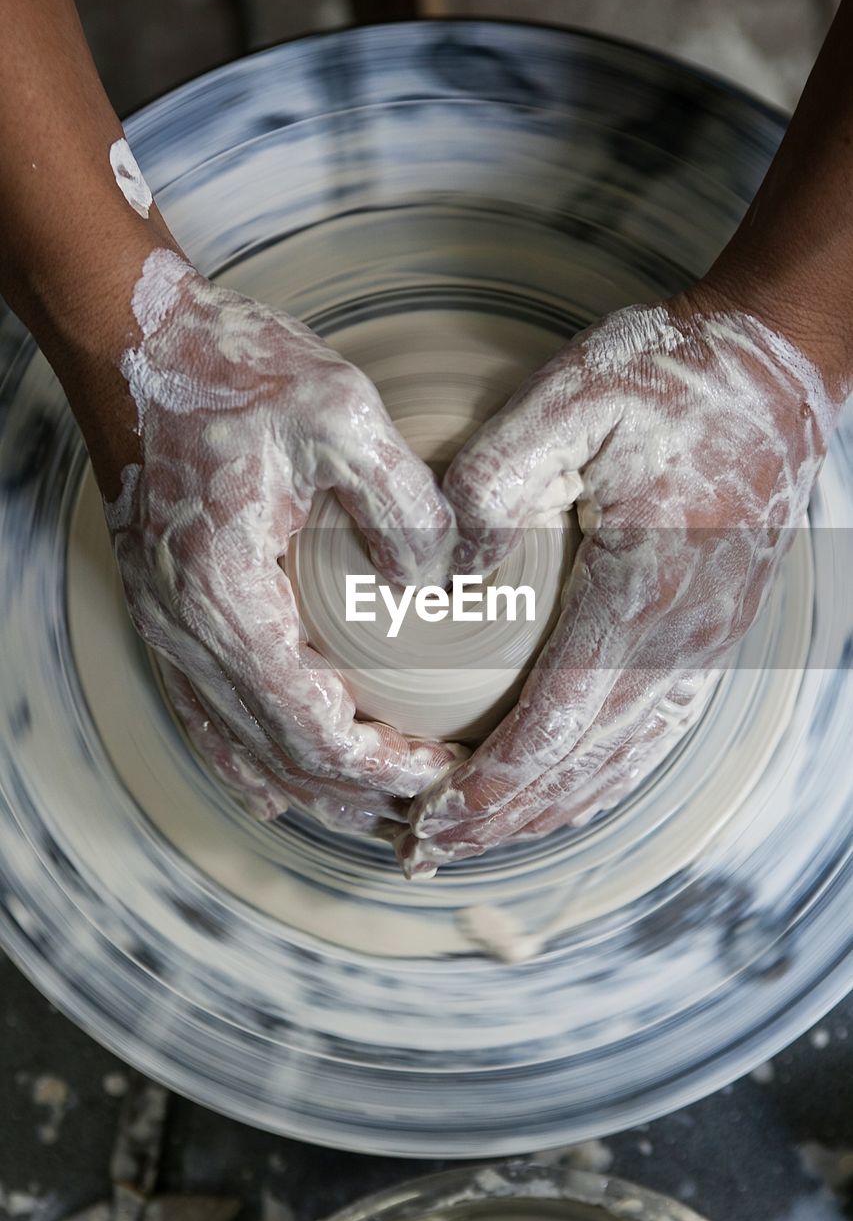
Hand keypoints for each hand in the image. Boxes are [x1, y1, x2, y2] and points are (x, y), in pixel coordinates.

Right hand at [104, 248, 459, 825]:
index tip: (442, 770)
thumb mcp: (339, 414)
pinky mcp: (169, 612)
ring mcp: (168, 628)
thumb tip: (439, 584)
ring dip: (308, 785)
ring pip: (238, 747)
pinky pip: (205, 713)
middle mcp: (186, 632)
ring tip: (371, 804)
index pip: (309, 727)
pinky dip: (249, 760)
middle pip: (275, 755)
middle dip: (355, 789)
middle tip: (428, 796)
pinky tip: (277, 784)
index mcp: (227, 598)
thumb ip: (402, 505)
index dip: (379, 766)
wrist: (138, 347)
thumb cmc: (231, 374)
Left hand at [397, 292, 835, 874]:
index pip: (557, 724)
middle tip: (421, 851)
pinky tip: (556, 796)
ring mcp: (706, 646)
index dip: (490, 786)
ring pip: (622, 764)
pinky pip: (652, 734)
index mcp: (645, 591)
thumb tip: (447, 578)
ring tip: (474, 838)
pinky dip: (597, 780)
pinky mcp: (710, 638)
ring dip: (545, 812)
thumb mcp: (573, 396)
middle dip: (502, 820)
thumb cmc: (671, 378)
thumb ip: (495, 478)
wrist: (775, 369)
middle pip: (585, 766)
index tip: (429, 821)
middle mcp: (685, 640)